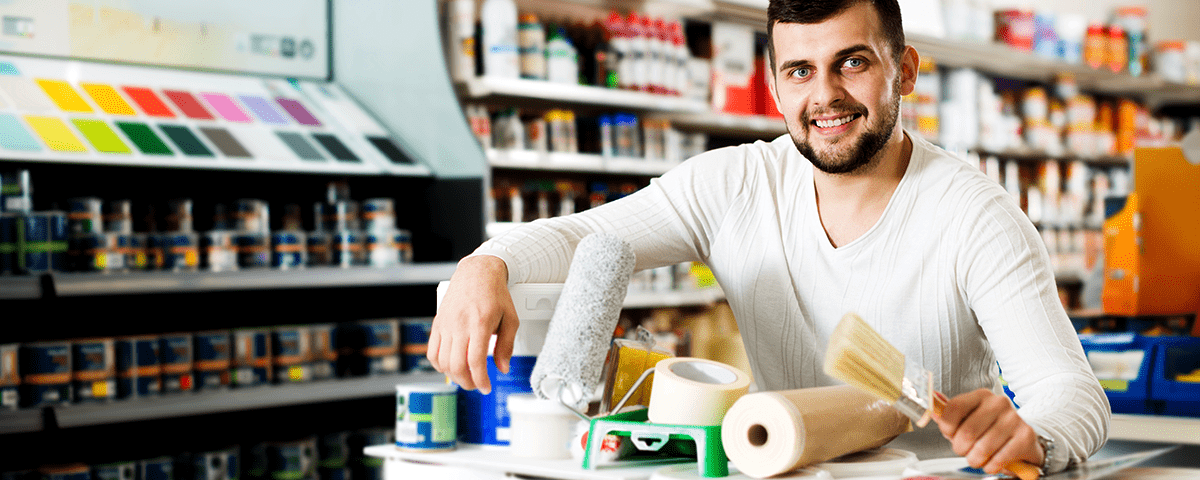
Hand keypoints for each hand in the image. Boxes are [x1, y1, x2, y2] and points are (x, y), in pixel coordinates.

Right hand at [427, 255, 518, 394]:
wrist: (477, 272)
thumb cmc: (495, 294)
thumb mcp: (511, 318)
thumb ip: (507, 345)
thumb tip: (503, 368)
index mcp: (480, 323)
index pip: (476, 361)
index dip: (481, 380)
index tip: (486, 388)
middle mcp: (460, 324)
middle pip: (457, 365)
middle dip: (468, 382)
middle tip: (477, 385)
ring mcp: (446, 324)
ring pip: (443, 361)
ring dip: (454, 376)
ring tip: (466, 377)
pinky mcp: (438, 323)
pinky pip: (432, 351)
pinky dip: (439, 365)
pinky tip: (450, 366)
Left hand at [934, 388, 1044, 475]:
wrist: (1022, 440)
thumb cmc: (990, 430)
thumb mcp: (968, 419)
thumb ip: (949, 415)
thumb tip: (931, 406)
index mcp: (981, 395)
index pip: (954, 408)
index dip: (947, 427)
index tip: (950, 434)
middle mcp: (999, 403)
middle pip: (967, 432)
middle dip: (961, 448)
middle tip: (965, 450)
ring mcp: (1014, 419)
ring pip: (982, 448)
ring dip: (975, 460)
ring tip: (979, 457)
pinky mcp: (1026, 437)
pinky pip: (998, 459)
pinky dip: (991, 466)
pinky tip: (993, 461)